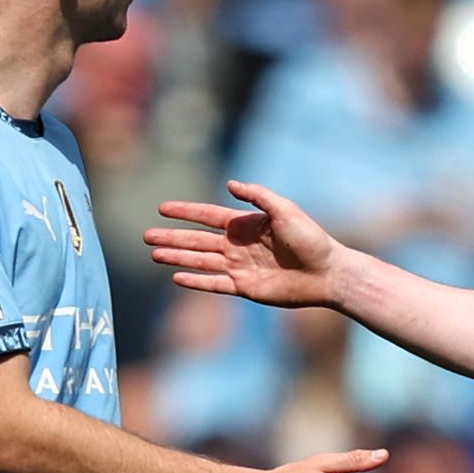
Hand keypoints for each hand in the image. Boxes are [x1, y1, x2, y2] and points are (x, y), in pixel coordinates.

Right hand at [149, 181, 351, 308]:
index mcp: (246, 224)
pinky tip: (177, 278)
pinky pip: (215, 284)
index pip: (207, 216)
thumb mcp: (285, 210)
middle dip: (172, 238)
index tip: (162, 208)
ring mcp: (240, 267)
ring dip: (177, 258)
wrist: (327, 273)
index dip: (185, 212)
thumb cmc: (310, 239)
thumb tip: (231, 184)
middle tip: (145, 236)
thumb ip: (258, 196)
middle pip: (197, 240)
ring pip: (201, 262)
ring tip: (154, 254)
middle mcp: (239, 245)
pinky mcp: (246, 288)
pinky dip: (197, 281)